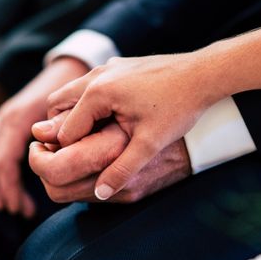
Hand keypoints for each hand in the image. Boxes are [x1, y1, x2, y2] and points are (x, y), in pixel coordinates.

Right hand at [0, 57, 90, 216]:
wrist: (73, 67)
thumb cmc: (79, 95)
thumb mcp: (74, 116)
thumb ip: (62, 135)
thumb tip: (55, 161)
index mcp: (21, 118)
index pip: (5, 161)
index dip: (12, 188)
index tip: (24, 209)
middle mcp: (5, 116)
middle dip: (3, 190)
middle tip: (18, 212)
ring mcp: (1, 114)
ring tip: (4, 204)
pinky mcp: (2, 115)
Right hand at [45, 53, 220, 200]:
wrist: (204, 75)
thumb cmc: (179, 107)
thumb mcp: (150, 144)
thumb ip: (123, 169)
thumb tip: (100, 194)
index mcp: (97, 94)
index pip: (64, 130)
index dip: (67, 152)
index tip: (76, 167)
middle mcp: (96, 75)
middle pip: (57, 106)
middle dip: (60, 130)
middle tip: (76, 153)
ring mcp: (107, 67)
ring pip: (73, 92)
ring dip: (74, 115)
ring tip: (92, 139)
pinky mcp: (118, 65)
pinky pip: (91, 85)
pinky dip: (89, 103)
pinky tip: (110, 121)